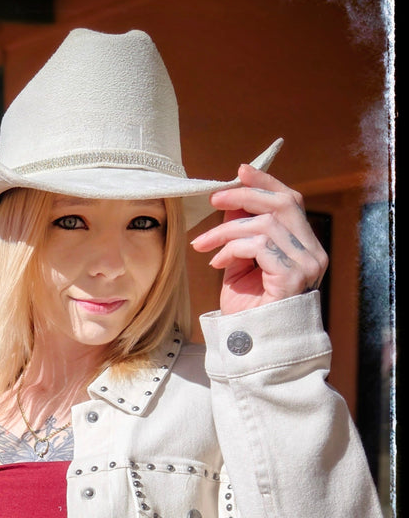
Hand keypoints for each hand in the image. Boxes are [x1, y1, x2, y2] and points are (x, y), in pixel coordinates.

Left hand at [190, 164, 327, 314]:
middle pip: (283, 205)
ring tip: (204, 244)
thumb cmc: (247, 308)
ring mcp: (306, 266)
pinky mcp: (292, 278)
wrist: (250, 345)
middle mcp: (312, 254)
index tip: (240, 172)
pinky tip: (216, 263)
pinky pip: (259, 247)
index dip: (266, 184)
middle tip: (215, 199)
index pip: (292, 202)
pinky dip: (232, 249)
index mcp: (305, 246)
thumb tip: (230, 199)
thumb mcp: (241, 262)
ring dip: (227, 230)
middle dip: (245, 196)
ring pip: (266, 225)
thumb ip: (241, 233)